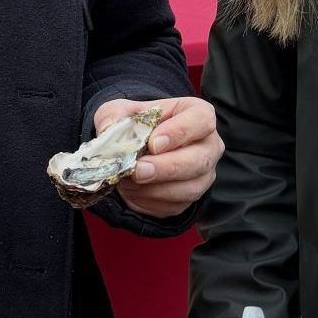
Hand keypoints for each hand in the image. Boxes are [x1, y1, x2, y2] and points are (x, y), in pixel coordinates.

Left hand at [94, 96, 223, 217]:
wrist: (135, 149)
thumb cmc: (136, 124)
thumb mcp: (120, 111)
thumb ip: (114, 116)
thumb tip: (109, 130)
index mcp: (198, 114)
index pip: (201, 121)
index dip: (180, 132)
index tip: (154, 143)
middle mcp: (208, 145)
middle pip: (200, 160)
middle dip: (166, 168)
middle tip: (138, 170)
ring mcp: (203, 173)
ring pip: (190, 188)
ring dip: (156, 189)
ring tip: (128, 181)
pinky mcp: (191, 197)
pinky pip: (176, 205)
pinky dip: (151, 201)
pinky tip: (133, 191)